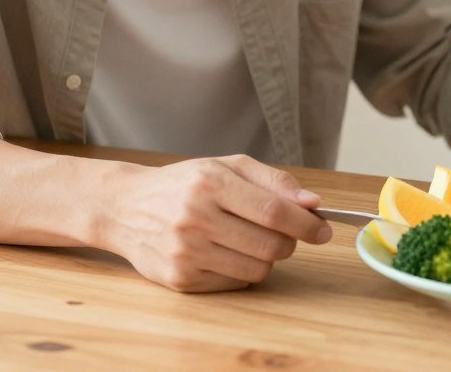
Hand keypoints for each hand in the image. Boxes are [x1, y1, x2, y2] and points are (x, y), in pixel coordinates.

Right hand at [99, 154, 331, 292]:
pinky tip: (227, 252)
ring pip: (257, 269)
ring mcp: (185, 252)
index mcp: (211, 183)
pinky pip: (235, 283)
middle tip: (285, 233)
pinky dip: (243, 271)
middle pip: (271, 245)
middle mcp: (195, 218)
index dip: (307, 224)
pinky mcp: (179, 279)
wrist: (126, 207)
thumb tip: (313, 203)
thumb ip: (275, 182)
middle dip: (290, 242)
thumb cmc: (185, 184)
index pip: (275, 212)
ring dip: (267, 258)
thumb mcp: (228, 166)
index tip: (324, 230)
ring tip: (252, 240)